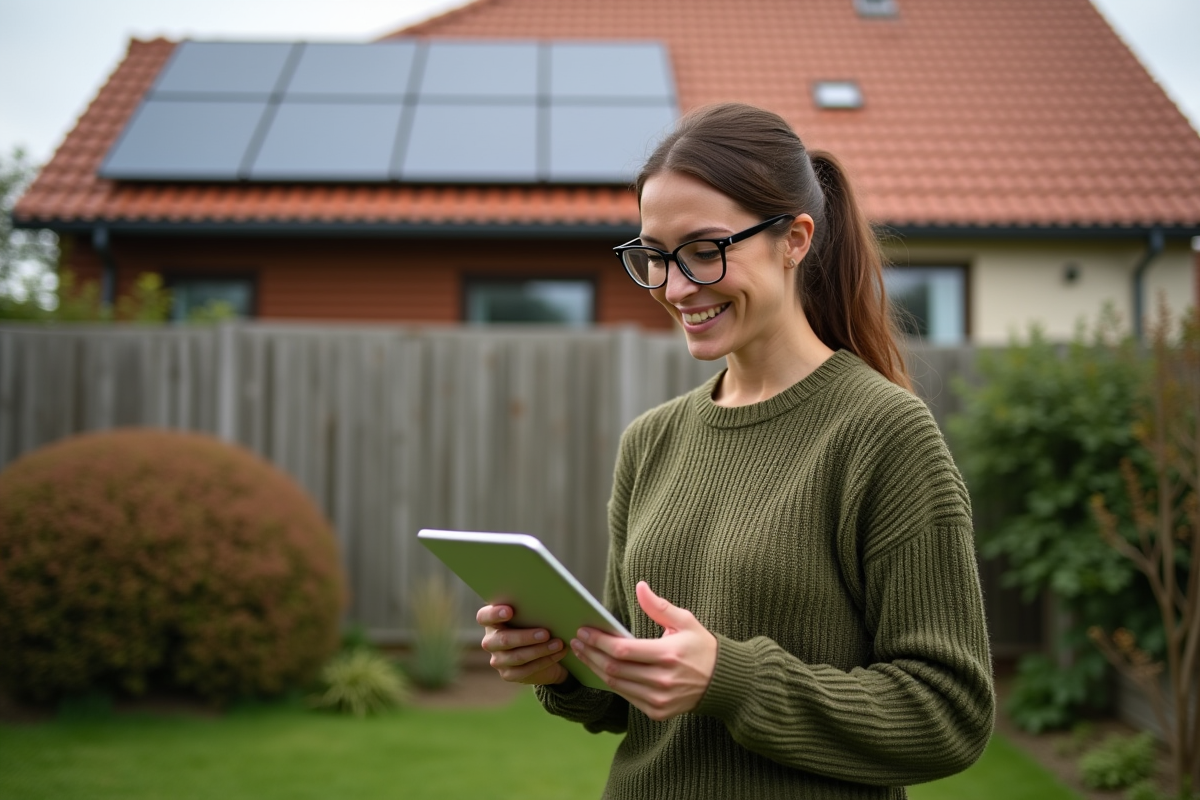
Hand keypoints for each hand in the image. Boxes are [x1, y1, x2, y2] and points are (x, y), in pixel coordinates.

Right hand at [477, 604, 569, 685]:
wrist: (543, 652)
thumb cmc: (535, 624)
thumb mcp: (531, 615)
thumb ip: (530, 608)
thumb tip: (547, 601)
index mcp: (492, 621)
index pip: (484, 616)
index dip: (494, 614)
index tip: (510, 611)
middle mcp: (491, 641)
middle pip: (503, 639)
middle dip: (526, 636)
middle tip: (546, 633)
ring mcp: (498, 659)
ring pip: (517, 656)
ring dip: (540, 650)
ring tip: (558, 643)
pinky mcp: (508, 674)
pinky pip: (525, 670)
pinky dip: (544, 661)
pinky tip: (558, 653)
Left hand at [571, 581, 716, 720]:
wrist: (723, 683)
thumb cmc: (702, 647)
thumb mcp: (685, 621)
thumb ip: (658, 606)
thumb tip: (640, 586)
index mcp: (668, 655)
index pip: (622, 650)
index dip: (599, 641)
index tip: (583, 630)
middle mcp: (662, 680)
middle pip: (614, 668)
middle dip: (590, 653)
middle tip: (576, 641)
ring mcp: (659, 699)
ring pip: (616, 684)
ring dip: (595, 668)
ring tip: (583, 653)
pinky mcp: (657, 711)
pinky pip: (626, 696)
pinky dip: (611, 682)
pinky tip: (600, 669)